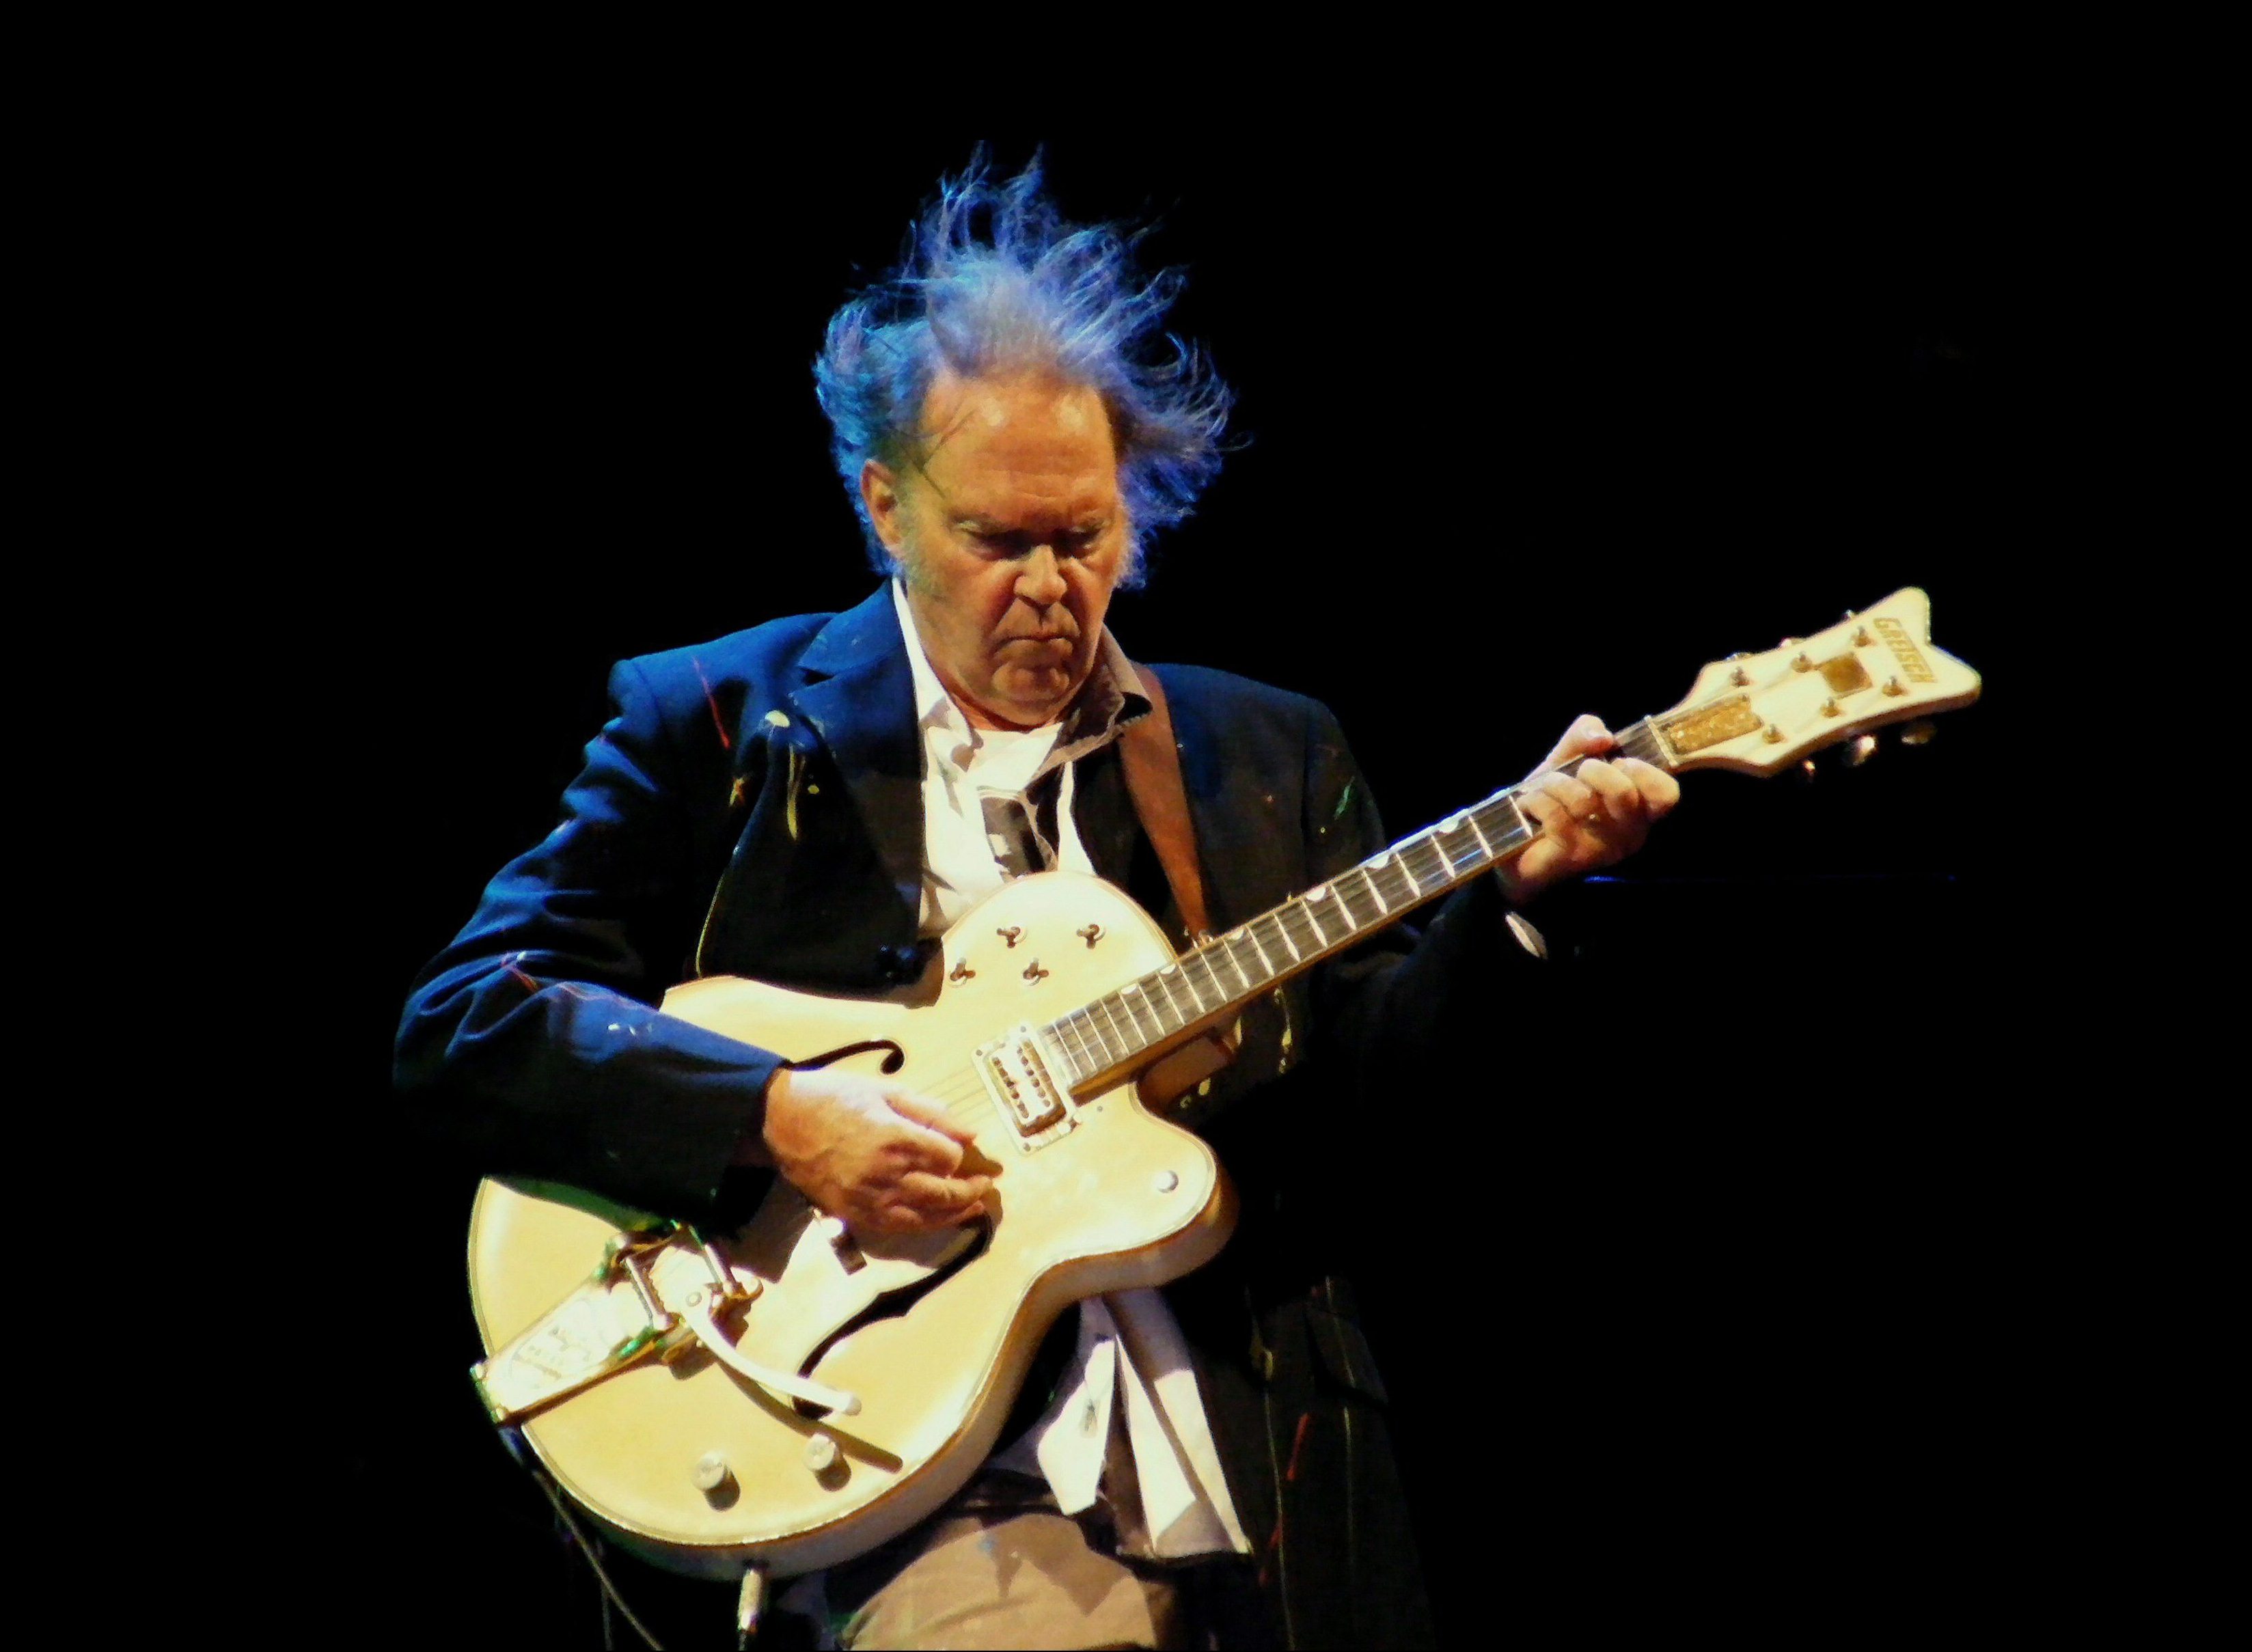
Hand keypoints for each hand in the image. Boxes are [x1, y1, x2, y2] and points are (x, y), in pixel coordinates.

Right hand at [761, 1067, 995, 1234]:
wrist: (783, 1121)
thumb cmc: (836, 1097)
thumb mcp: (886, 1091)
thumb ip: (931, 1113)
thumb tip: (970, 1134)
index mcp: (895, 1137)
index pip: (948, 1157)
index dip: (961, 1155)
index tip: (964, 1150)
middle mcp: (885, 1173)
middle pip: (943, 1192)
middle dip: (970, 1190)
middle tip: (986, 1185)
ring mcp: (869, 1198)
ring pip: (925, 1216)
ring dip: (954, 1214)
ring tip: (973, 1207)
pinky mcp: (854, 1214)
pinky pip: (898, 1227)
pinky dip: (924, 1225)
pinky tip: (938, 1219)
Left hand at [1494, 714, 1680, 906]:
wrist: (1516, 842)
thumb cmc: (1554, 798)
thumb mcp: (1569, 757)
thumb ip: (1586, 734)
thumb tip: (1603, 736)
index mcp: (1640, 810)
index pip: (1667, 793)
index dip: (1643, 770)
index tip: (1619, 761)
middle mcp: (1629, 834)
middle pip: (1624, 791)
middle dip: (1591, 769)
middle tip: (1576, 775)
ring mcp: (1603, 849)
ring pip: (1583, 800)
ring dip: (1555, 784)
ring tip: (1546, 791)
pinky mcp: (1572, 857)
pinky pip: (1555, 814)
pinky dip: (1536, 800)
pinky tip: (1531, 807)